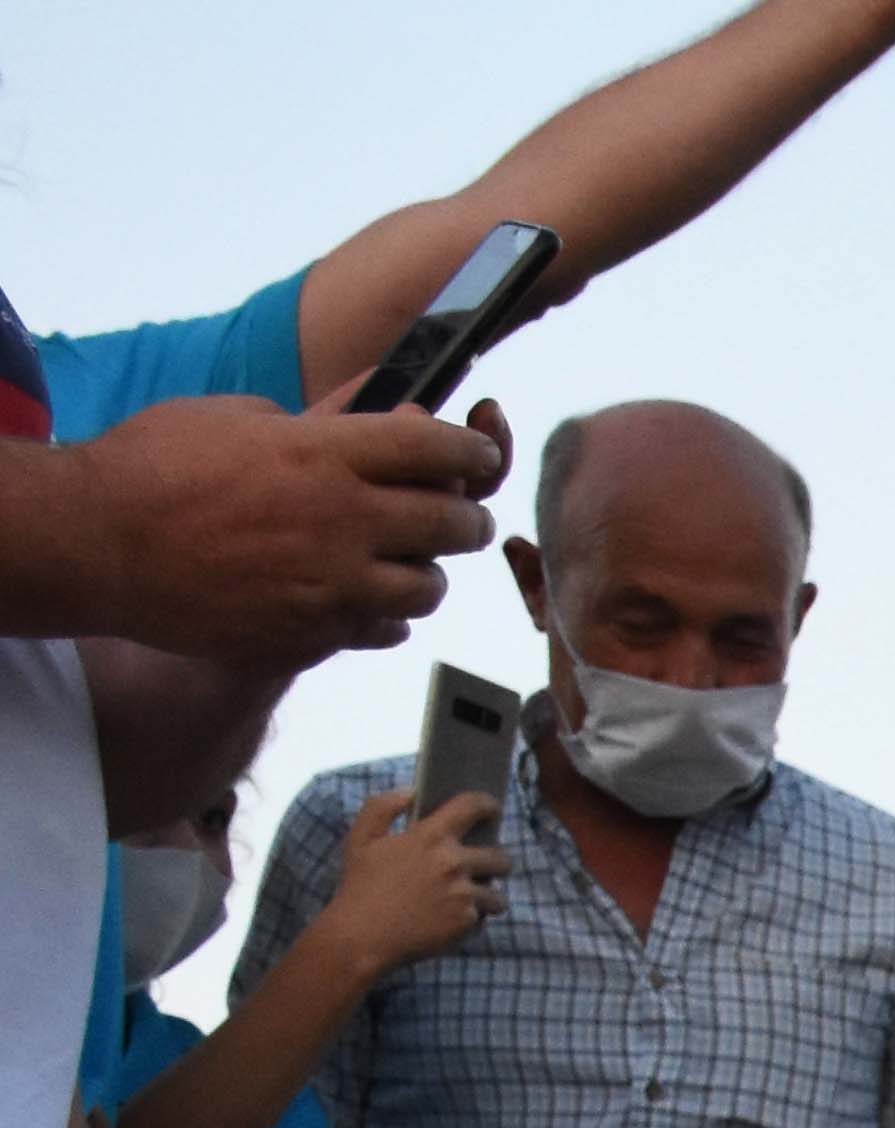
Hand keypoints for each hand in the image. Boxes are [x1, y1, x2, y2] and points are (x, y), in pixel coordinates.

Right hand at [56, 396, 500, 661]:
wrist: (96, 543)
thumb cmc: (153, 467)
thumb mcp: (235, 416)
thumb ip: (317, 419)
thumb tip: (381, 412)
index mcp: (324, 454)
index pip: (435, 446)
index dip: (472, 448)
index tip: (481, 452)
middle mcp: (341, 520)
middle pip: (452, 522)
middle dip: (464, 514)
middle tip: (458, 513)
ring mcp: (331, 583)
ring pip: (429, 586)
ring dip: (426, 571)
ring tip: (406, 560)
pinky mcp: (312, 632)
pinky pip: (386, 630)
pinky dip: (387, 615)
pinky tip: (366, 598)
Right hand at [315, 782, 503, 982]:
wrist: (361, 936)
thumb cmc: (359, 887)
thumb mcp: (360, 839)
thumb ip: (383, 807)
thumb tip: (411, 791)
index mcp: (429, 837)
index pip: (472, 807)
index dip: (486, 804)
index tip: (490, 809)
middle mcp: (452, 862)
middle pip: (500, 857)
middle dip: (495, 863)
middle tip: (482, 868)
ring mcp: (463, 893)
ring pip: (497, 894)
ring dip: (487, 897)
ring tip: (465, 899)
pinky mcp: (467, 921)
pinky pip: (482, 918)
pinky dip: (471, 920)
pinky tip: (448, 920)